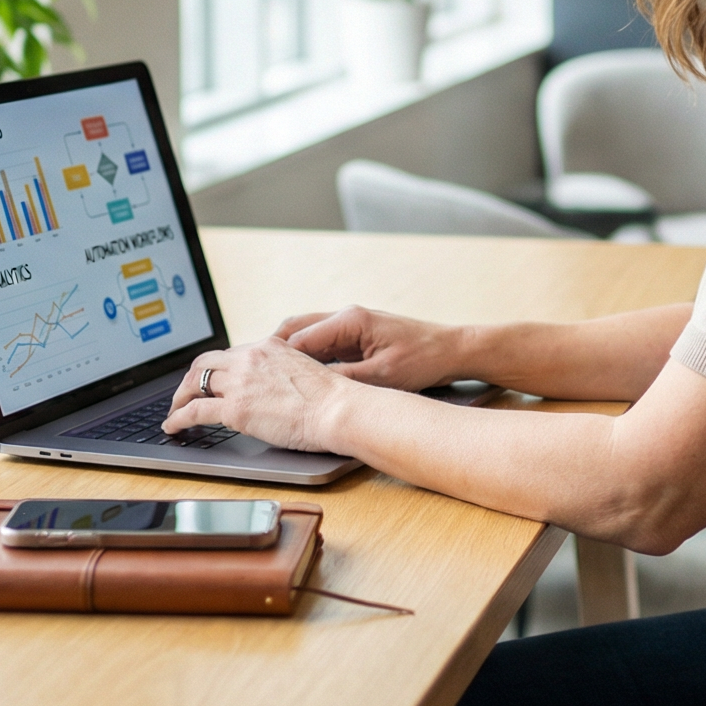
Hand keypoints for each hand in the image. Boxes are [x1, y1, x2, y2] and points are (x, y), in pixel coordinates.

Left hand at [162, 339, 358, 452]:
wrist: (337, 409)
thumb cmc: (331, 399)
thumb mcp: (303, 370)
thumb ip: (282, 373)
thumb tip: (272, 389)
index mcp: (268, 347)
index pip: (230, 355)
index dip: (215, 370)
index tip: (210, 381)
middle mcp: (249, 358)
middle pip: (204, 363)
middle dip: (190, 380)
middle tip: (184, 394)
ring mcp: (240, 382)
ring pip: (194, 384)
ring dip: (180, 398)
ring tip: (175, 412)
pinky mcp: (235, 409)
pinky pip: (194, 411)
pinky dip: (178, 418)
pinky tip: (173, 427)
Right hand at [272, 305, 464, 391]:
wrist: (452, 350)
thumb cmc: (423, 359)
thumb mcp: (381, 376)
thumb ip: (344, 379)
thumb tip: (310, 388)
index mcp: (350, 320)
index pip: (299, 337)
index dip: (275, 358)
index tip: (257, 375)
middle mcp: (346, 317)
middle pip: (295, 330)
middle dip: (272, 351)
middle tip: (253, 373)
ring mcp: (350, 325)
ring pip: (306, 335)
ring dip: (288, 354)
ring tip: (269, 377)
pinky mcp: (356, 337)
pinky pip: (321, 345)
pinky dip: (306, 358)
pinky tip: (298, 378)